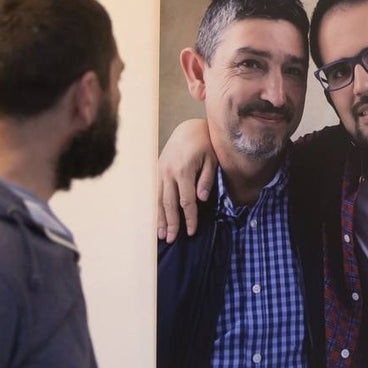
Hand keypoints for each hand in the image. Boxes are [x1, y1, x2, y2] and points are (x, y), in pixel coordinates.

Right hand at [157, 119, 216, 241]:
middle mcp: (168, 172)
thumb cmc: (205, 144)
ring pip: (158, 199)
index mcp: (184, 170)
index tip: (191, 231)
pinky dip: (155, 207)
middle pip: (168, 203)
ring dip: (159, 218)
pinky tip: (156, 218)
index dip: (189, 218)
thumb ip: (207, 179)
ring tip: (161, 234)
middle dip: (171, 223)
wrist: (189, 128)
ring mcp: (160, 171)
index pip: (186, 201)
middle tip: (172, 240)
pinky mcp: (157, 170)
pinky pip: (155, 192)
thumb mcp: (212, 160)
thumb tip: (201, 199)